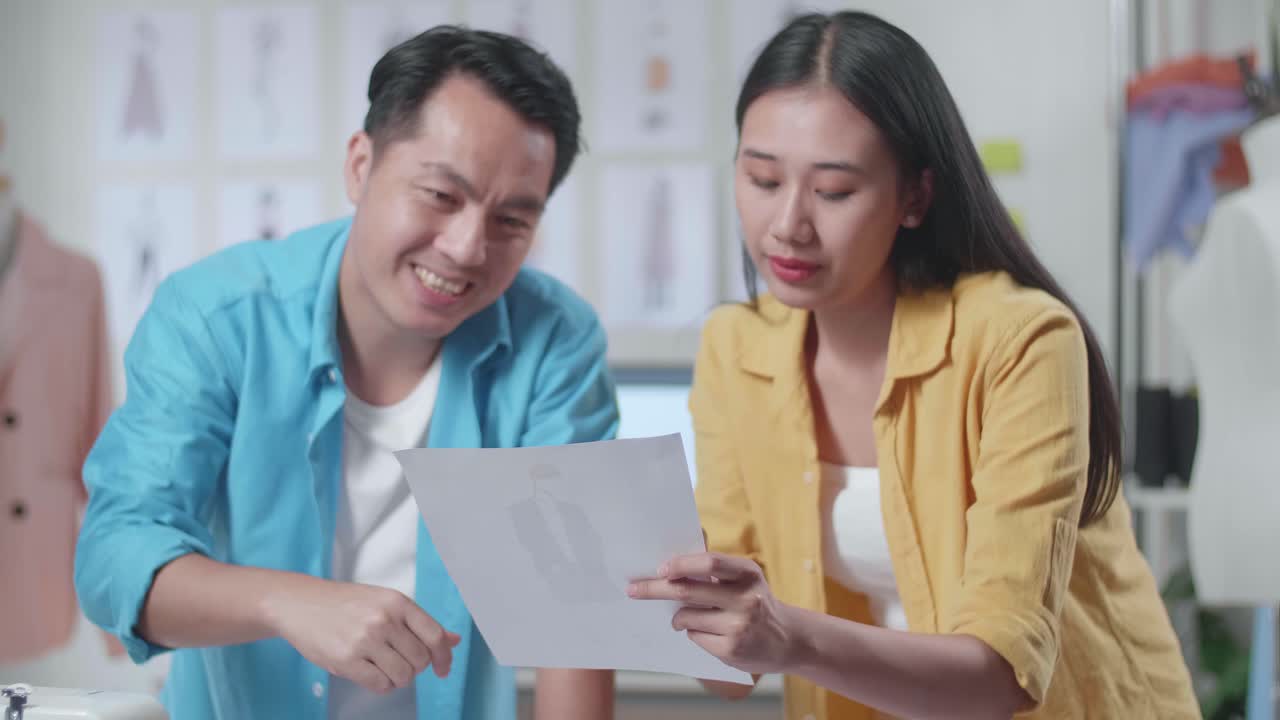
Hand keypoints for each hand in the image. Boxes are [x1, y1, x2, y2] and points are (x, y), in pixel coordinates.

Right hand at [263, 575, 460, 693]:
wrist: (300, 604)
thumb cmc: (345, 603)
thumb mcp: (385, 602)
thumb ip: (419, 623)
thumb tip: (453, 640)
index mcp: (397, 602)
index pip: (434, 636)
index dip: (444, 656)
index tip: (443, 668)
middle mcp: (384, 620)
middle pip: (420, 660)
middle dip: (415, 667)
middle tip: (398, 660)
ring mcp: (365, 640)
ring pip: (403, 676)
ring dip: (397, 677)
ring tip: (383, 665)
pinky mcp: (346, 660)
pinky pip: (380, 684)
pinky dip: (381, 684)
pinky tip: (371, 672)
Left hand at [627, 553, 795, 674]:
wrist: (788, 639)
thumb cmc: (756, 601)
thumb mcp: (745, 578)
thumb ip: (715, 567)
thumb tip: (673, 557)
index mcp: (747, 573)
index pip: (710, 563)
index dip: (682, 564)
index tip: (660, 568)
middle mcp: (745, 599)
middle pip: (688, 591)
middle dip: (655, 589)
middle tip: (633, 589)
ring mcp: (738, 626)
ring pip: (686, 617)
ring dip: (678, 617)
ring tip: (685, 618)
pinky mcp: (731, 649)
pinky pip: (694, 637)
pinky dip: (692, 633)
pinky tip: (710, 632)